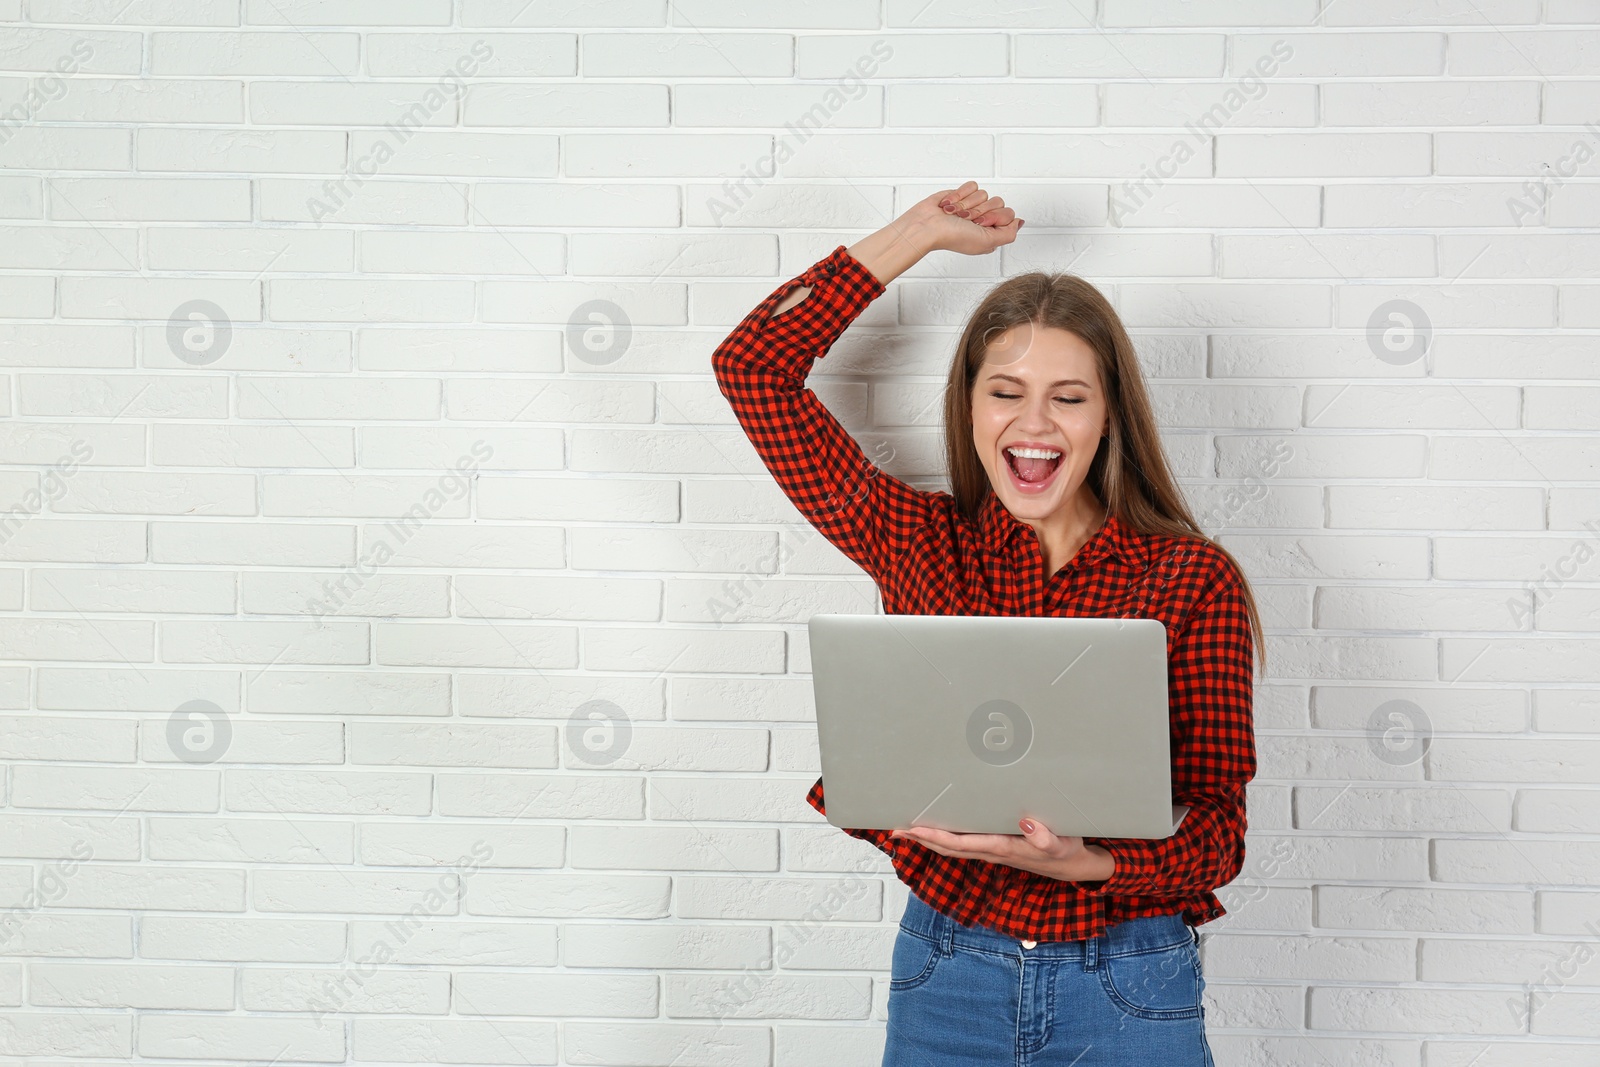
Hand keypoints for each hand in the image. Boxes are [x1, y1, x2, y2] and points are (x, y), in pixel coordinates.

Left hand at [890, 817, 1113, 882]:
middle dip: (921, 839)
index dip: (936, 837)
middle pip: (948, 848)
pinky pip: (962, 844)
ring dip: (927, 840)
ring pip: (952, 847)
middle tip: (895, 830)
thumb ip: (1046, 837)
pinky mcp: (995, 848)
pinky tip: (934, 831)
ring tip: (905, 829)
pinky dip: (943, 839)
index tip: (915, 829)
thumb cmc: (1066, 851)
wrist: (1073, 867)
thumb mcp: (1062, 843)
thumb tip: (1025, 822)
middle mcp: (992, 852)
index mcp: (1003, 848)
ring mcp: (991, 852)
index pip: (962, 843)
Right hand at [907, 180, 1022, 256]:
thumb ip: (1009, 234)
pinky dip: (960, 195)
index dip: (995, 217)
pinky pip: (972, 186)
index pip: (1008, 214)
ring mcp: (972, 206)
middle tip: (966, 220)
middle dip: (979, 210)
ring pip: (984, 193)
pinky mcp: (962, 194)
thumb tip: (1020, 222)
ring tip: (955, 215)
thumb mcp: (987, 242)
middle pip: (998, 201)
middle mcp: (984, 219)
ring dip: (966, 204)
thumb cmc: (951, 237)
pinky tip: (950, 206)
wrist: (927, 226)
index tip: (981, 224)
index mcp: (992, 232)